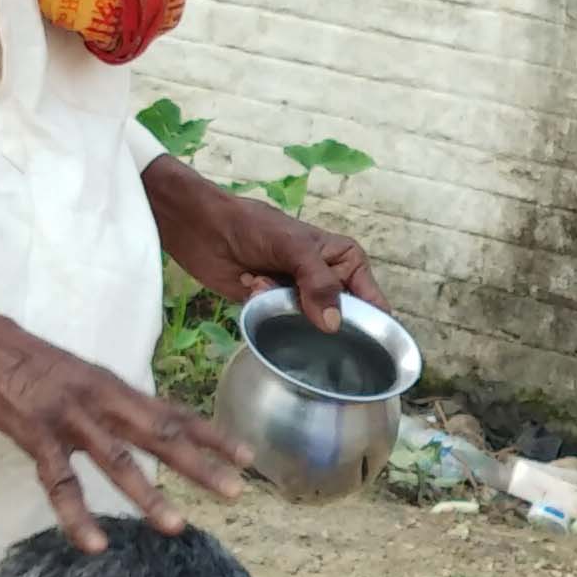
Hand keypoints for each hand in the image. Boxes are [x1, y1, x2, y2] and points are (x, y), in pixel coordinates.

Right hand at [0, 302, 250, 551]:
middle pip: (159, 432)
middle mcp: (97, 396)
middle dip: (201, 464)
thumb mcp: (64, 373)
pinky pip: (59, 480)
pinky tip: (92, 543)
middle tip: (236, 493)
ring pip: (117, 460)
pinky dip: (76, 515)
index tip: (246, 453)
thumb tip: (115, 419)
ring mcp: (66, 414)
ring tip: (177, 527)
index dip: (210, 432)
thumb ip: (93, 398)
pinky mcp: (31, 430)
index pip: (170, 409)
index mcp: (107, 383)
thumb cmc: (6, 353)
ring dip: (149, 495)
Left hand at [144, 160, 381, 334]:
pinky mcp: (275, 309)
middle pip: (342, 321)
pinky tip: (250, 287)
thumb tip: (334, 325)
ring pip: (309, 328)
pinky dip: (266, 311)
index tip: (364, 349)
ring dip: (286, 311)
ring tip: (263, 283)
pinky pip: (281, 326)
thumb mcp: (294, 248)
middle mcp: (328, 283)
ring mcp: (301, 298)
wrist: (204, 228)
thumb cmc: (255, 227)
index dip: (372, 326)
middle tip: (295, 302)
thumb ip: (319, 284)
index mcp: (346, 262)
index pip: (372, 302)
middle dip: (320, 321)